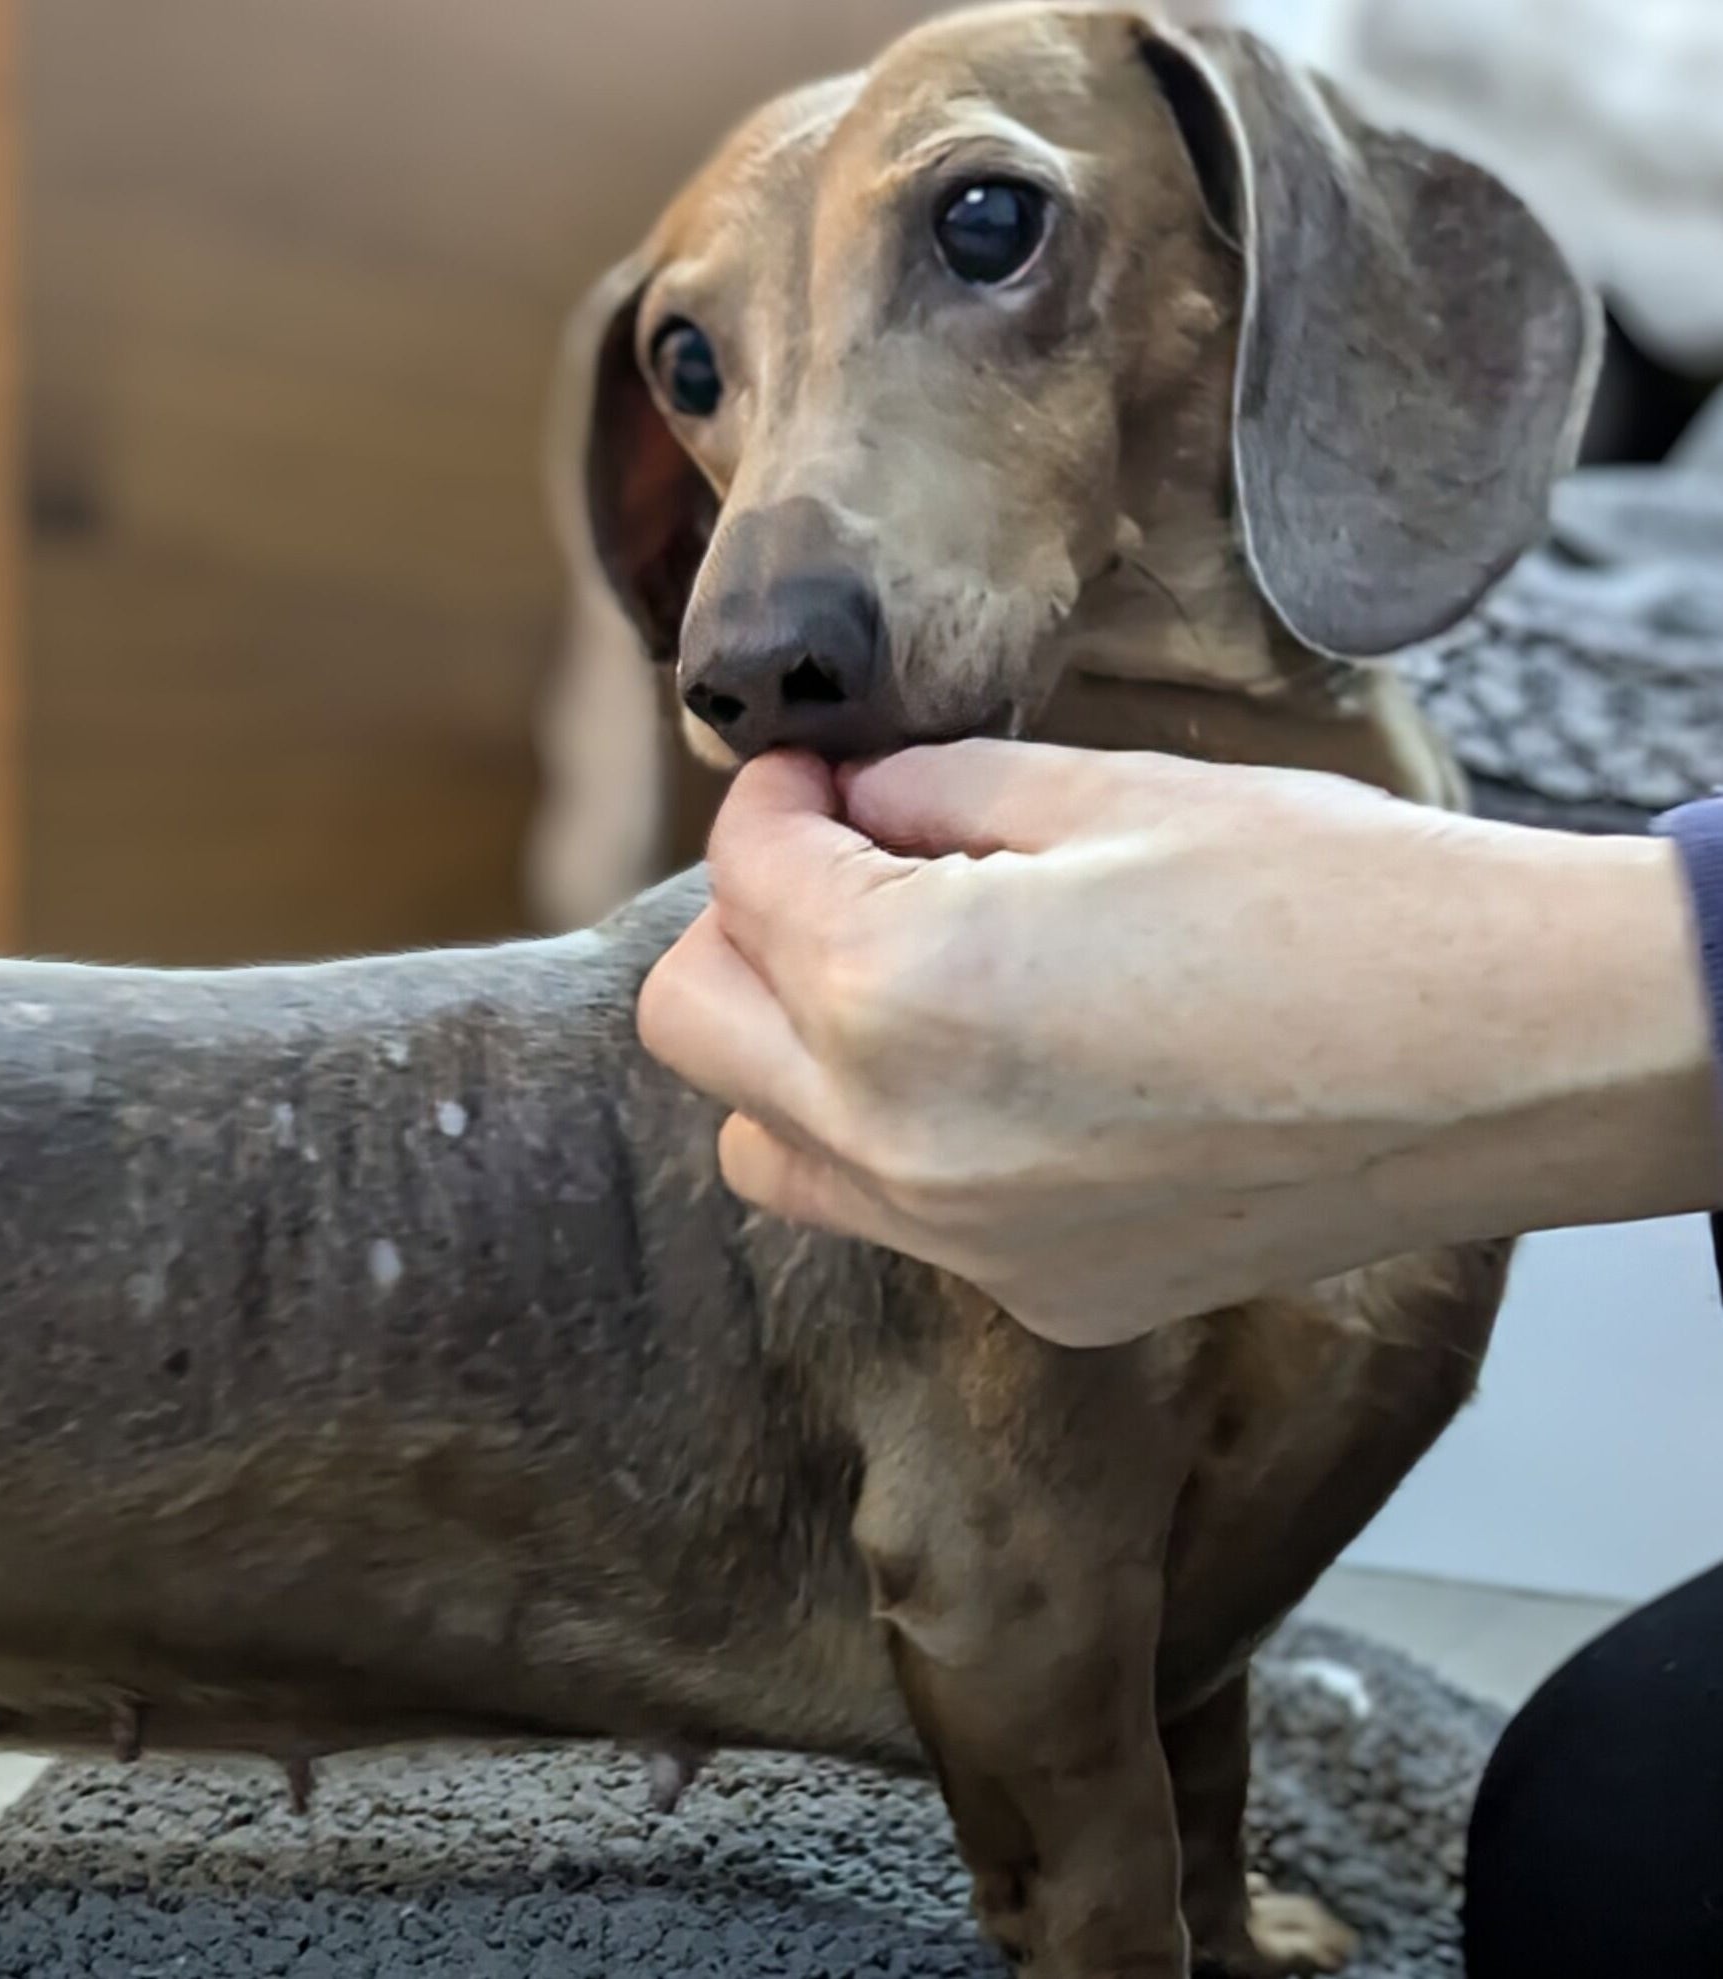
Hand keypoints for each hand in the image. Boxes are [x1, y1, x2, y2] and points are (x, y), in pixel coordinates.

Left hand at [637, 743, 1718, 1344]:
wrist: (1508, 1055)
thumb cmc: (1330, 897)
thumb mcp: (1106, 789)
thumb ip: (927, 795)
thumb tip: (842, 807)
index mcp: (896, 989)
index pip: (738, 874)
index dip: (777, 801)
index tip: (828, 782)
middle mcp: (897, 1143)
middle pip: (691, 1023)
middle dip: (748, 928)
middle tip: (848, 871)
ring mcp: (964, 1243)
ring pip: (765, 1144)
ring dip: (796, 1051)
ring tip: (918, 981)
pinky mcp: (1038, 1299)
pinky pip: (895, 1215)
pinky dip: (907, 1142)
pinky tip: (1028, 1079)